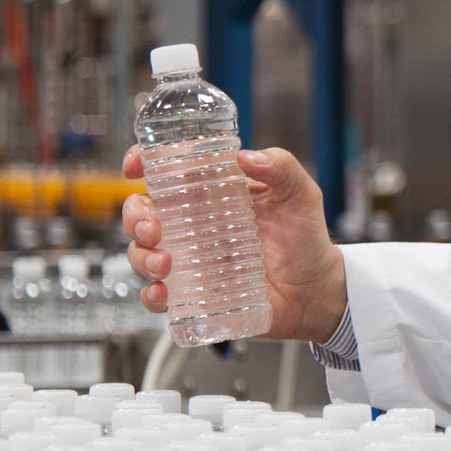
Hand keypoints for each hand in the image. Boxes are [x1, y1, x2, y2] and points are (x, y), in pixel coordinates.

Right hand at [122, 146, 349, 342]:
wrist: (316, 292)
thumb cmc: (307, 240)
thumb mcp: (301, 196)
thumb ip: (282, 168)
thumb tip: (247, 156)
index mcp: (214, 193)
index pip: (169, 171)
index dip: (144, 163)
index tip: (134, 168)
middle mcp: (196, 224)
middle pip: (143, 212)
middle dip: (136, 218)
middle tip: (155, 230)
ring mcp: (192, 258)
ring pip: (142, 252)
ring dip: (141, 256)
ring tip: (165, 264)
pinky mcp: (194, 291)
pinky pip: (157, 293)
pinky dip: (152, 294)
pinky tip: (164, 293)